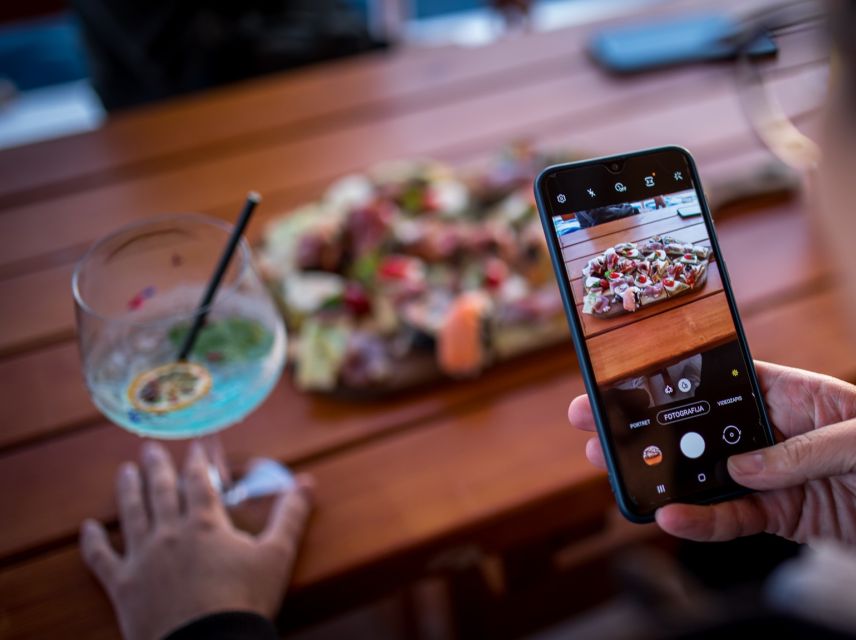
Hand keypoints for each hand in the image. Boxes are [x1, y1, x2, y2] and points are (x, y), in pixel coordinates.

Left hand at [80, 441, 312, 639]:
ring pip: (131, 513)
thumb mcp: (277, 555)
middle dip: (158, 467)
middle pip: (162, 490)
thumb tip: (307, 482)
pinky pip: (101, 558)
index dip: (198, 460)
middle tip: (150, 448)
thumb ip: (291, 515)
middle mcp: (170, 533)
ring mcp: (143, 557)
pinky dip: (92, 542)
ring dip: (128, 490)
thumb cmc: (244, 600)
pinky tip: (87, 528)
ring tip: (124, 471)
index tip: (196, 444)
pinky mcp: (123, 585)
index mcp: (206, 523)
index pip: (199, 481)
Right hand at [569, 361, 855, 543]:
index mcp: (788, 394)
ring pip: (704, 475)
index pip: (718, 380)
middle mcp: (770, 433)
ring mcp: (770, 475)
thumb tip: (743, 469)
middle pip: (697, 428)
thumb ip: (801, 451)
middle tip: (595, 426)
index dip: (670, 379)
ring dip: (661, 478)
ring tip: (619, 477)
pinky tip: (672, 518)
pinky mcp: (779, 516)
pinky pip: (732, 520)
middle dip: (647, 428)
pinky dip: (702, 523)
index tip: (625, 379)